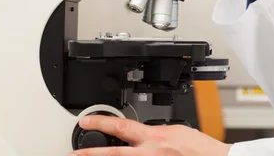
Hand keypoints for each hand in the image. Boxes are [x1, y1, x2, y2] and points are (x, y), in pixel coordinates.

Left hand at [68, 115, 231, 155]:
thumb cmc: (200, 148)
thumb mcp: (177, 130)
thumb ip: (156, 132)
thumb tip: (144, 133)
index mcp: (154, 137)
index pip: (121, 126)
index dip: (100, 121)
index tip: (85, 120)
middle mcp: (149, 154)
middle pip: (112, 153)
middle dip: (89, 153)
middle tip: (72, 153)